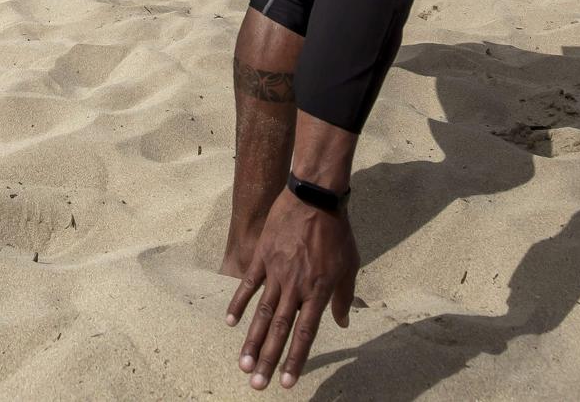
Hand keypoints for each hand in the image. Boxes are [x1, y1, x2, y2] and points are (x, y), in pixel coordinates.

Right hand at [227, 189, 358, 389]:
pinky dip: (239, 303)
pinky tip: (230, 322)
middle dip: (268, 360)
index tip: (286, 382)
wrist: (316, 197)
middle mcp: (295, 287)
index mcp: (318, 291)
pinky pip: (248, 284)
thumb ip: (344, 297)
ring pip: (262, 313)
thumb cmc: (337, 232)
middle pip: (279, 330)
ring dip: (252, 341)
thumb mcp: (350, 265)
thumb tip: (343, 322)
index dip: (295, 360)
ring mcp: (276, 272)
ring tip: (243, 364)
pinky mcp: (263, 256)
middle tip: (256, 385)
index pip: (305, 334)